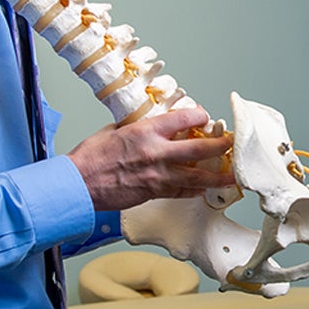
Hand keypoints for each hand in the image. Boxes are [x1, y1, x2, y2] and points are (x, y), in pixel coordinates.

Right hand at [67, 107, 235, 210]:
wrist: (77, 184)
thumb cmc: (90, 157)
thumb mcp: (113, 130)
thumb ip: (135, 127)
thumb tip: (146, 123)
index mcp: (146, 131)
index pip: (184, 118)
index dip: (199, 116)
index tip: (204, 117)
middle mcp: (156, 152)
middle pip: (199, 148)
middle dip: (219, 145)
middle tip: (231, 143)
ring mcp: (157, 175)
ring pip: (196, 175)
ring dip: (216, 175)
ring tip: (232, 174)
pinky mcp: (153, 193)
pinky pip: (181, 192)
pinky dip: (194, 190)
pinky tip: (203, 188)